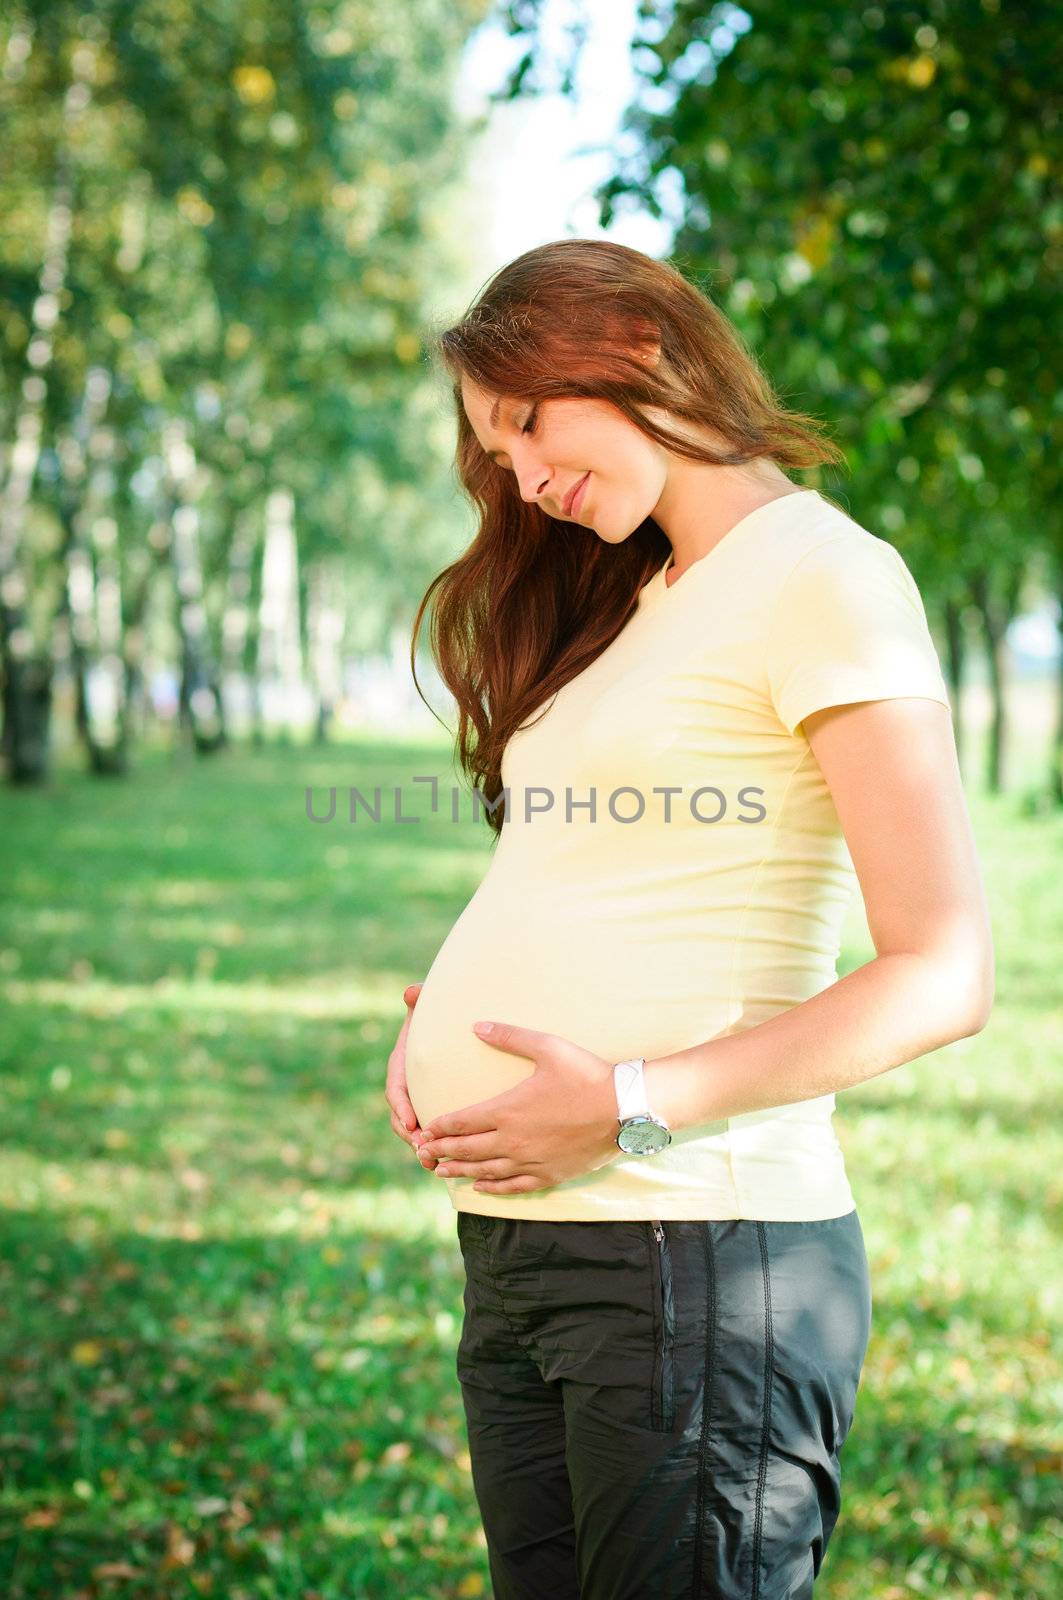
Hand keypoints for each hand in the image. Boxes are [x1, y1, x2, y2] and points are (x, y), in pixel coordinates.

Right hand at [384, 982, 438, 1169]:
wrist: (453, 1030)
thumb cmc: (439, 1019)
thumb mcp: (428, 1009)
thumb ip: (421, 1000)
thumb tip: (412, 991)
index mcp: (402, 1066)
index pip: (396, 1088)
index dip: (400, 1106)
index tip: (409, 1120)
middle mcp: (408, 1088)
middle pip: (402, 1117)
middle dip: (409, 1136)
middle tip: (422, 1149)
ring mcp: (420, 1102)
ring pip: (415, 1131)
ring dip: (422, 1149)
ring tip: (432, 1164)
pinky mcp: (434, 1111)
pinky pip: (432, 1134)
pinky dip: (437, 1149)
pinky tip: (448, 1166)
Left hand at [418, 1020, 619, 1193]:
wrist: (623, 1109)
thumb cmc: (586, 1075)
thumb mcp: (547, 1047)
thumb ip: (509, 1036)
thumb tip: (476, 1025)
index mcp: (507, 1110)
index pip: (463, 1121)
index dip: (441, 1126)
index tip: (425, 1128)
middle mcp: (513, 1141)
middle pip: (467, 1149)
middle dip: (443, 1150)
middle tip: (423, 1152)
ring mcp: (530, 1161)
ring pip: (485, 1172)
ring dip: (460, 1172)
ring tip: (441, 1172)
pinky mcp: (548, 1174)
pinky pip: (513, 1187)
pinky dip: (492, 1189)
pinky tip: (480, 1188)